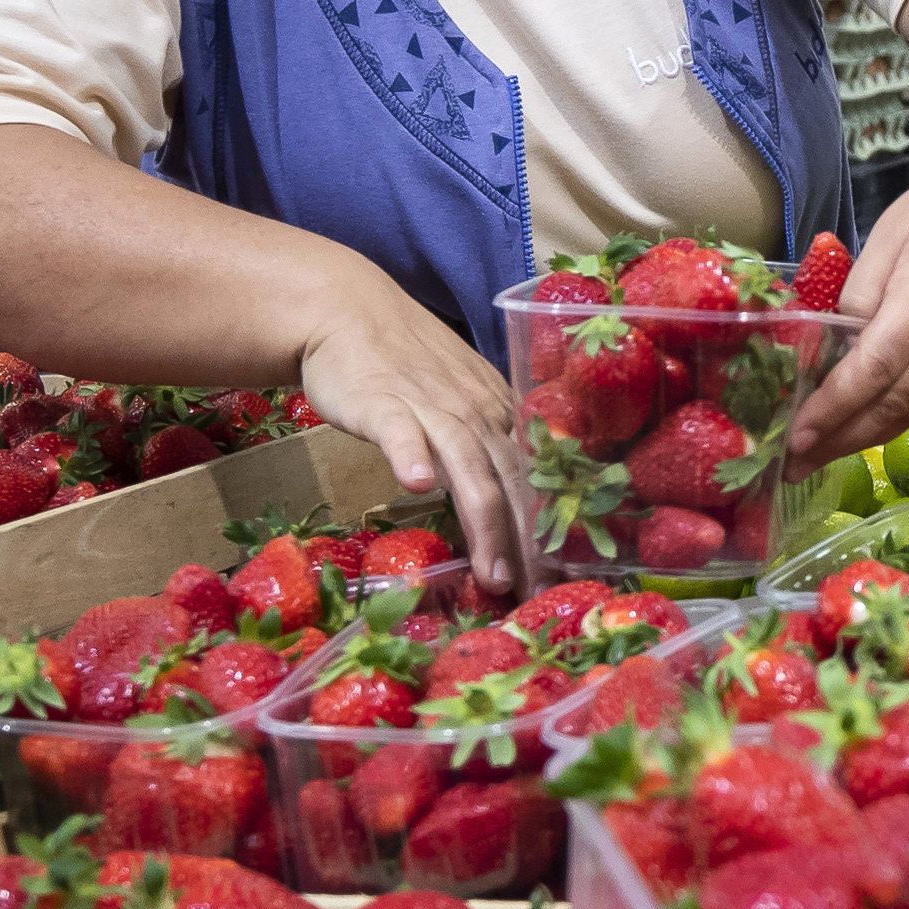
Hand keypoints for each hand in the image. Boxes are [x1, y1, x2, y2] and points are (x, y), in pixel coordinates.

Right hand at [298, 277, 525, 592]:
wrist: (347, 312)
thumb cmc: (408, 365)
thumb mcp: (465, 400)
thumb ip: (489, 442)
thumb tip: (517, 497)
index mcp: (502, 416)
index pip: (536, 482)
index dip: (550, 533)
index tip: (561, 580)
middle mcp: (478, 414)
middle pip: (512, 485)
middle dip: (527, 547)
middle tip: (535, 597)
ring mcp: (432, 408)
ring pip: (469, 469)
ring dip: (485, 523)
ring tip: (493, 574)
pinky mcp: (383, 403)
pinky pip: (401, 430)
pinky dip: (410, 454)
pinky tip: (416, 486)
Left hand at [788, 156, 908, 471]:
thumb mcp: (888, 234)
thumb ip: (858, 293)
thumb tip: (832, 349)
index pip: (875, 367)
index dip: (834, 407)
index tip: (797, 436)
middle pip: (896, 401)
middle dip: (842, 437)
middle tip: (796, 465)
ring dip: (870, 436)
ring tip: (826, 453)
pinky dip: (903, 415)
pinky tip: (872, 425)